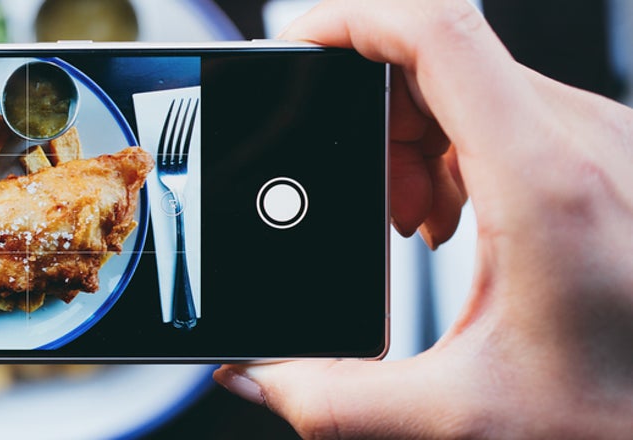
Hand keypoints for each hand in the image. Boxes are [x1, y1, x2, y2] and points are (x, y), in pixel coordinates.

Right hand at [215, 0, 632, 436]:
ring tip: (417, 222)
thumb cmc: (624, 410)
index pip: (437, 33)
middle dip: (371, 112)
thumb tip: (261, 378)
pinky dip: (458, 150)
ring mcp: (603, 139)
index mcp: (545, 183)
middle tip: (370, 202)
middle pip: (442, 57)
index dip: (352, 19)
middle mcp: (585, 139)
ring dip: (414, 135)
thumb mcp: (465, 415)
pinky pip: (511, 111)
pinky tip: (457, 219)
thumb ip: (340, 399)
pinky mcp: (609, 154)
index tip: (297, 45)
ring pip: (475, 82)